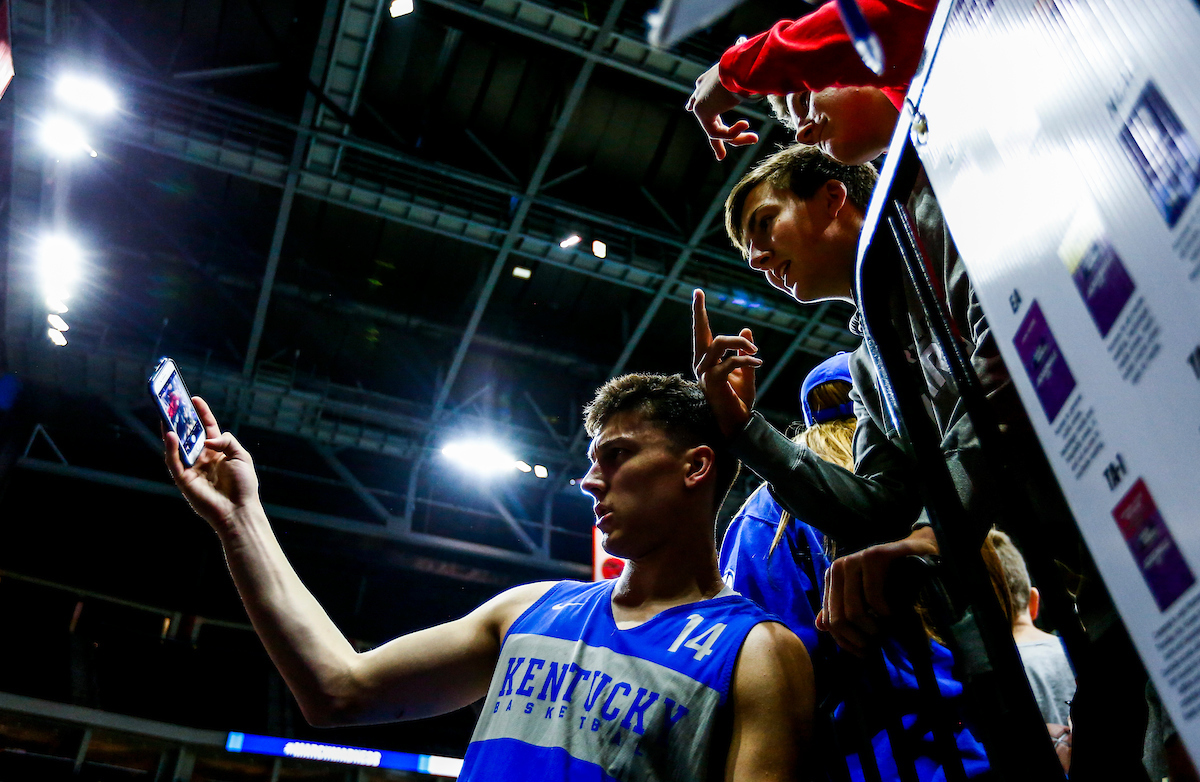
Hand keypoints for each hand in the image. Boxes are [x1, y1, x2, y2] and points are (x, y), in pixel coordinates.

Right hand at [163, 396, 260, 535]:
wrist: (239, 509)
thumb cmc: (244, 484)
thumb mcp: (241, 456)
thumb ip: (226, 441)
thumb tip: (207, 440)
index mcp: (217, 452)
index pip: (206, 428)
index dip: (201, 414)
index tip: (194, 399)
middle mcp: (203, 458)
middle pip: (188, 435)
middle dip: (180, 420)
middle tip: (173, 404)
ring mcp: (192, 468)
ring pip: (177, 446)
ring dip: (170, 431)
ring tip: (166, 415)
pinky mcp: (183, 480)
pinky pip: (173, 461)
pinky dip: (170, 448)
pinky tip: (170, 435)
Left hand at [686, 62, 758, 160]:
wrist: (743, 64)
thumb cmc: (752, 68)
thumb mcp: (752, 77)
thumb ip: (753, 85)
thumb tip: (770, 75)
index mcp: (710, 80)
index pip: (700, 96)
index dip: (695, 104)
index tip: (689, 109)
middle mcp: (702, 91)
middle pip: (708, 120)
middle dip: (717, 141)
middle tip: (721, 157)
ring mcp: (700, 102)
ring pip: (716, 131)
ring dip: (737, 138)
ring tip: (755, 138)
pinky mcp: (702, 112)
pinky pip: (717, 133)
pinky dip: (733, 133)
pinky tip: (745, 124)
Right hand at [692, 289, 760, 436]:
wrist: (738, 422)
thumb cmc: (739, 399)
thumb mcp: (746, 371)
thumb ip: (744, 352)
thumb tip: (746, 329)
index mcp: (707, 360)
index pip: (701, 332)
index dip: (699, 312)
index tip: (697, 292)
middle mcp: (701, 364)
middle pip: (702, 331)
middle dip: (700, 312)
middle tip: (699, 293)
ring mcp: (705, 372)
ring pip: (720, 343)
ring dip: (740, 343)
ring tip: (754, 351)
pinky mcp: (713, 380)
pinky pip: (730, 361)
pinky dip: (746, 360)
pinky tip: (758, 364)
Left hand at [816, 527, 938, 655]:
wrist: (916, 553)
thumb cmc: (890, 579)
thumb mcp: (863, 596)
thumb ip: (841, 609)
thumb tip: (820, 626)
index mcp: (832, 578)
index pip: (829, 621)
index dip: (845, 642)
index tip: (864, 653)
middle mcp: (838, 568)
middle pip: (839, 620)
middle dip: (858, 639)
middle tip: (876, 644)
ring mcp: (854, 560)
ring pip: (854, 612)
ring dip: (872, 628)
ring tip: (885, 630)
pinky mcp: (874, 556)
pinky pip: (873, 596)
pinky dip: (885, 612)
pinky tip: (892, 613)